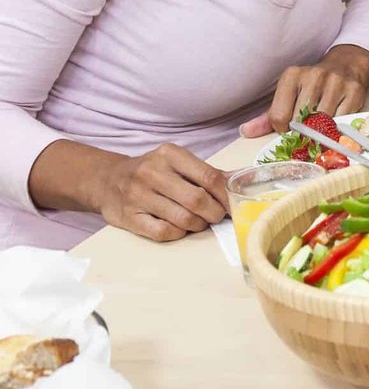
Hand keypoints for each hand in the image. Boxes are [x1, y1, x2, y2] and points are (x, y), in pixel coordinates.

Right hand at [95, 144, 228, 242]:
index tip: (234, 204)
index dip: (226, 195)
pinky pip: (163, 232)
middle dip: (215, 213)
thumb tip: (242, 179)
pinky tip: (179, 227)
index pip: (209, 177)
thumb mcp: (177, 162)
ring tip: (199, 221)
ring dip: (198, 225)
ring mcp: (138, 196)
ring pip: (183, 219)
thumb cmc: (151, 172)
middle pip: (197, 200)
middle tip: (217, 216)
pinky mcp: (129, 217)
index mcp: (169, 155)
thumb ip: (208, 172)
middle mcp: (152, 173)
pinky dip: (178, 233)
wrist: (106, 180)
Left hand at [239, 45, 368, 137]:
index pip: (279, 115)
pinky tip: (335, 125)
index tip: (290, 129)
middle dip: (303, 133)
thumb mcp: (288, 94)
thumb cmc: (313, 85)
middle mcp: (313, 76)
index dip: (284, 129)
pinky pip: (342, 120)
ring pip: (323, 122)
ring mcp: (336, 82)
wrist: (346, 65)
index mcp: (292, 76)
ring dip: (321, 132)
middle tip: (306, 134)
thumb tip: (245, 131)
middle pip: (301, 120)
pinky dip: (337, 129)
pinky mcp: (354, 91)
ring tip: (320, 130)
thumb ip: (268, 116)